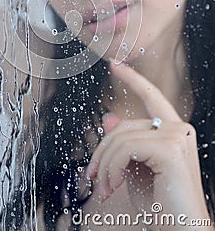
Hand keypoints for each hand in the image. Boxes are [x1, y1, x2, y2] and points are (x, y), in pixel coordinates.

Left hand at [85, 63, 211, 227]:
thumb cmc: (160, 205)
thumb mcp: (135, 170)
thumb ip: (125, 144)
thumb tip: (109, 118)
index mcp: (172, 131)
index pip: (151, 97)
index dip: (133, 79)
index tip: (115, 64)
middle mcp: (178, 129)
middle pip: (123, 126)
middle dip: (101, 151)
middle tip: (92, 177)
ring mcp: (176, 136)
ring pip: (120, 138)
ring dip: (104, 165)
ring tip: (104, 188)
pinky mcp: (170, 148)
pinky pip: (125, 149)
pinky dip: (112, 168)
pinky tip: (114, 185)